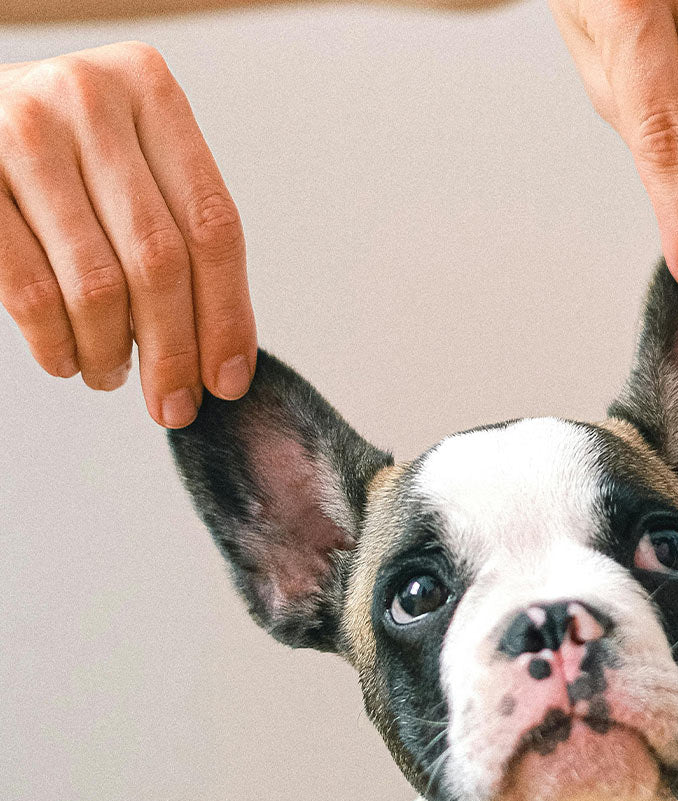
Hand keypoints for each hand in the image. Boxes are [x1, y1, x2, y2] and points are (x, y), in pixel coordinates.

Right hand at [0, 42, 255, 426]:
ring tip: (112, 376)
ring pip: (97, 283)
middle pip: (160, 260)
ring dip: (111, 353)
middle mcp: (89, 98)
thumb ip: (182, 234)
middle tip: (174, 404)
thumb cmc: (69, 156)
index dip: (228, 316)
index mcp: (150, 91)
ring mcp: (20, 131)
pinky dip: (56, 342)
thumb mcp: (135, 165)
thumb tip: (224, 359)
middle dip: (174, 352)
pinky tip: (68, 361)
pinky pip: (30, 289)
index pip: (213, 225)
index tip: (229, 380)